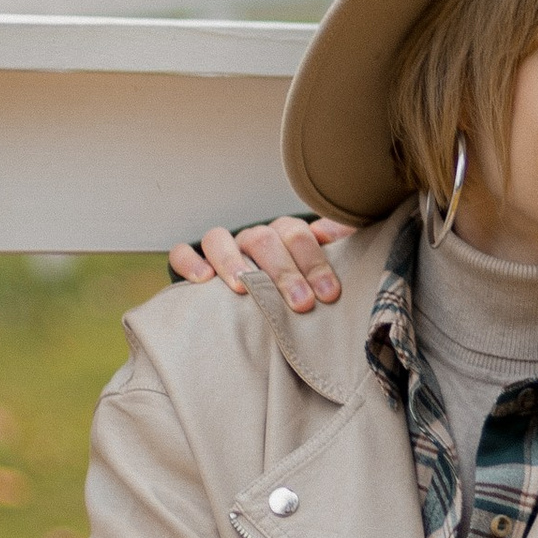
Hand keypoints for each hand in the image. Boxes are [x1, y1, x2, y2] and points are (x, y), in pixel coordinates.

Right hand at [168, 213, 348, 310]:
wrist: (250, 291)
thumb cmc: (292, 281)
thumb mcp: (316, 267)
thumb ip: (336, 247)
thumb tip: (355, 234)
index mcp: (282, 235)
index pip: (298, 236)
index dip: (314, 262)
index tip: (329, 293)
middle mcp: (251, 238)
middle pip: (264, 239)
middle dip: (284, 272)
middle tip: (301, 303)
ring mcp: (221, 249)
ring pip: (219, 239)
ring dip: (234, 262)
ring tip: (246, 289)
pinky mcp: (192, 263)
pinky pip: (182, 254)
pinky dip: (190, 263)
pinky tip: (203, 281)